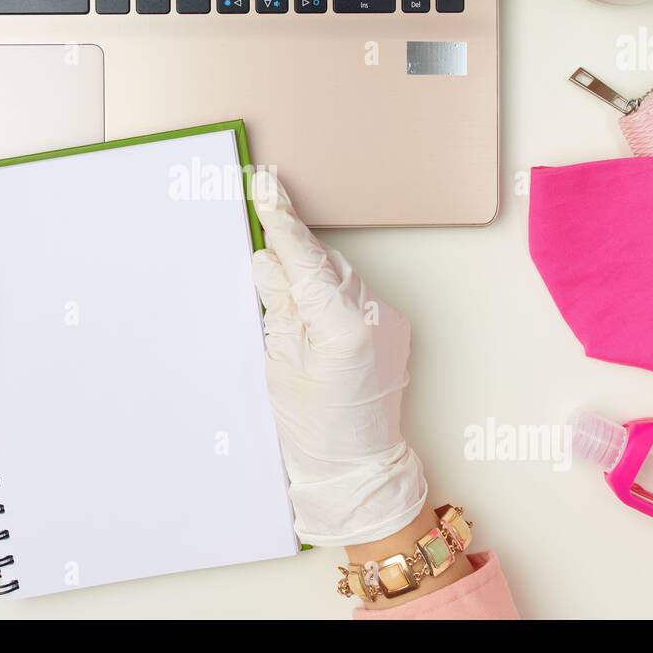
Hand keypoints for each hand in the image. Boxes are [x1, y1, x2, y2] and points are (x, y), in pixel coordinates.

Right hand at [250, 174, 426, 545]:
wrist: (357, 466)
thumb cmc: (314, 429)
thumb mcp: (280, 365)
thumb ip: (277, 304)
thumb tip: (267, 260)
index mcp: (342, 324)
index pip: (303, 259)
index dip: (281, 221)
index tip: (265, 185)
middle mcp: (374, 314)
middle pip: (322, 261)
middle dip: (291, 245)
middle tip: (261, 207)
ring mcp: (388, 320)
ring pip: (338, 275)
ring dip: (308, 272)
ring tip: (279, 277)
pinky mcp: (391, 327)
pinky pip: (352, 293)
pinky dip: (328, 292)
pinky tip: (308, 305)